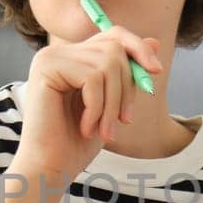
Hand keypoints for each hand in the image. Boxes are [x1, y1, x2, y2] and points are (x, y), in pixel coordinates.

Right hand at [11, 26, 163, 181]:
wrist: (49, 167)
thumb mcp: (112, 103)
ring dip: (113, 104)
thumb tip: (155, 42)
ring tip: (104, 130)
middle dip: (127, 87)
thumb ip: (127, 73)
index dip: (138, 48)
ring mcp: (49, 57)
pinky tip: (86, 128)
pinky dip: (97, 108)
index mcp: (72, 57)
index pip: (113, 35)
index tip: (156, 72)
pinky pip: (91, 78)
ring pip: (106, 65)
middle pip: (113, 49)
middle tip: (123, 121)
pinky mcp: (46, 69)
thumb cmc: (78, 141)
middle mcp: (58, 52)